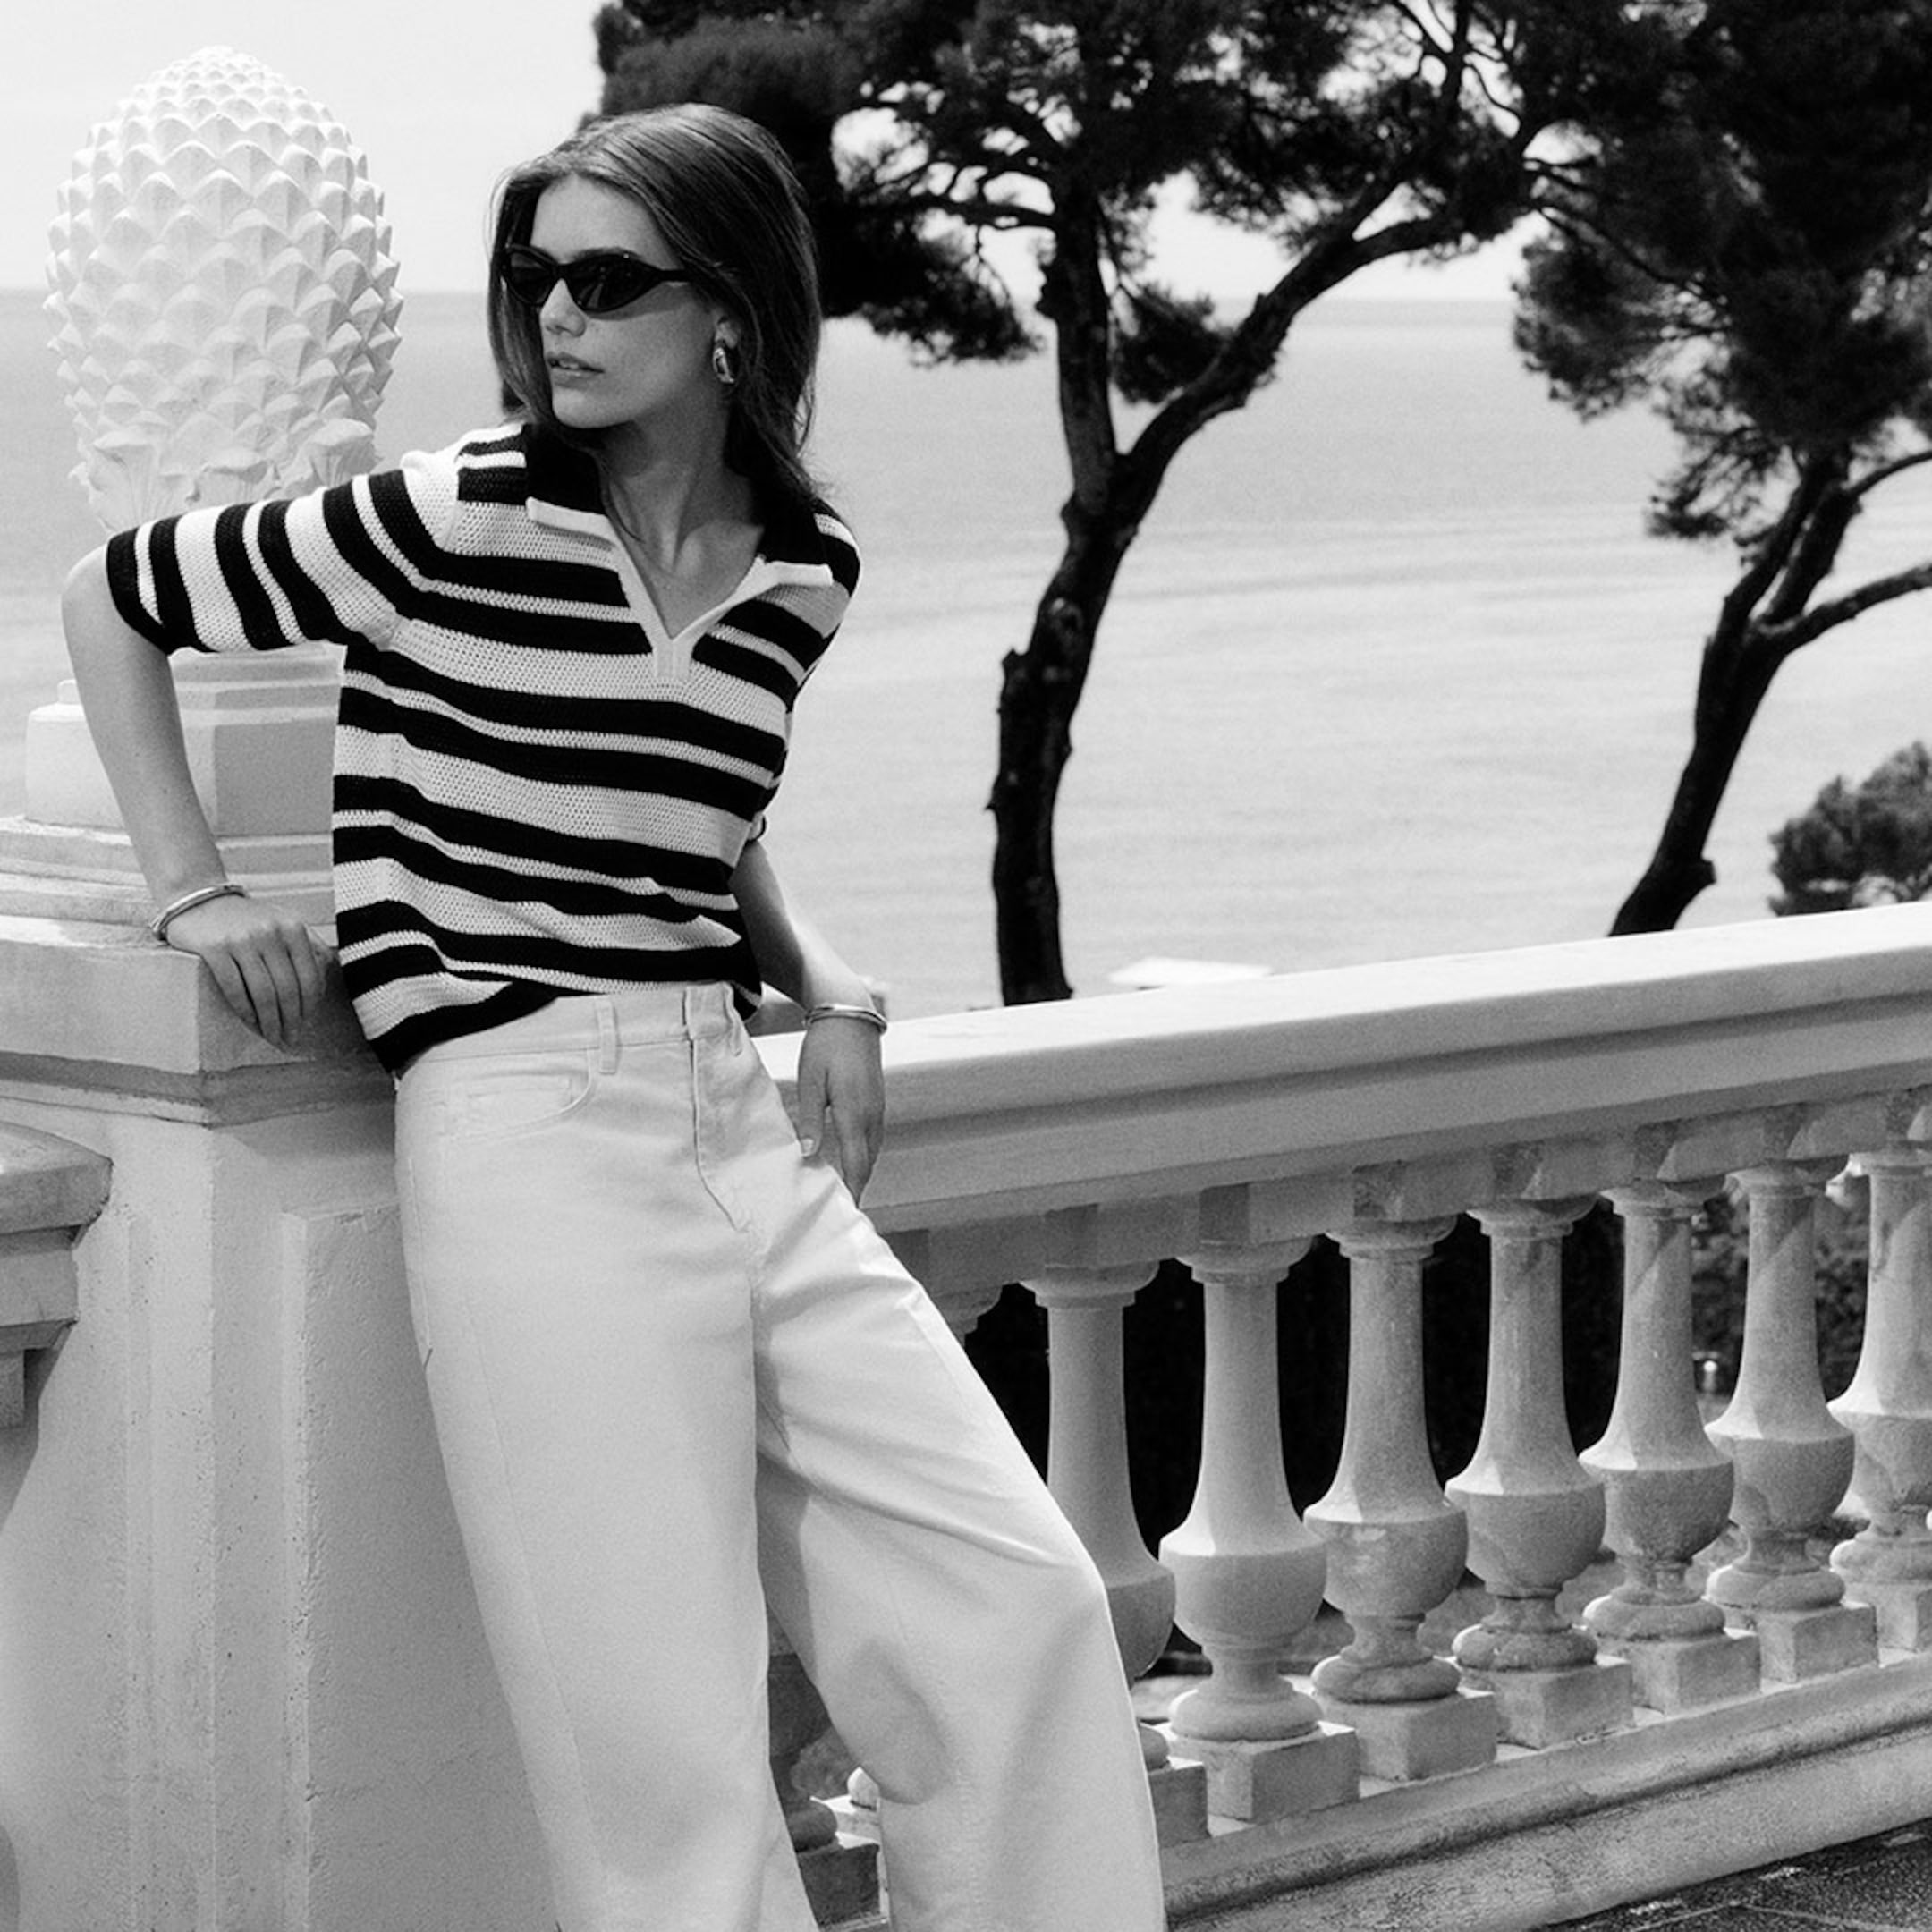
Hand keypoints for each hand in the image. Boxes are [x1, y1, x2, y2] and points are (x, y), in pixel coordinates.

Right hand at [162, 893, 333, 1050]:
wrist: (197, 899)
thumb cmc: (246, 919)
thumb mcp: (282, 922)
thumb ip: (307, 945)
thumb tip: (325, 983)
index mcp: (293, 928)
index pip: (309, 977)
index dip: (310, 1006)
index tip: (307, 1023)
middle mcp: (270, 932)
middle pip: (287, 989)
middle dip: (291, 1019)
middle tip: (290, 1038)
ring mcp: (241, 939)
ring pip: (262, 993)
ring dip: (269, 1021)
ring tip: (272, 1036)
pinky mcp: (214, 948)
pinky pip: (234, 988)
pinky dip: (244, 1009)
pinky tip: (250, 1021)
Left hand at [795, 1014, 885, 1199]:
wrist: (850, 1015)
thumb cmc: (824, 1047)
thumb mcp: (810, 1082)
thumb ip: (811, 1120)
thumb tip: (809, 1155)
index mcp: (853, 1112)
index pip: (855, 1163)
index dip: (852, 1189)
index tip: (846, 1211)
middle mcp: (871, 1115)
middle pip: (867, 1162)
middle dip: (857, 1187)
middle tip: (844, 1212)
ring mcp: (878, 1108)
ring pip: (872, 1151)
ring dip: (861, 1172)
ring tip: (847, 1194)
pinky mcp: (877, 1102)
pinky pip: (873, 1138)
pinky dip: (864, 1155)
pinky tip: (853, 1162)